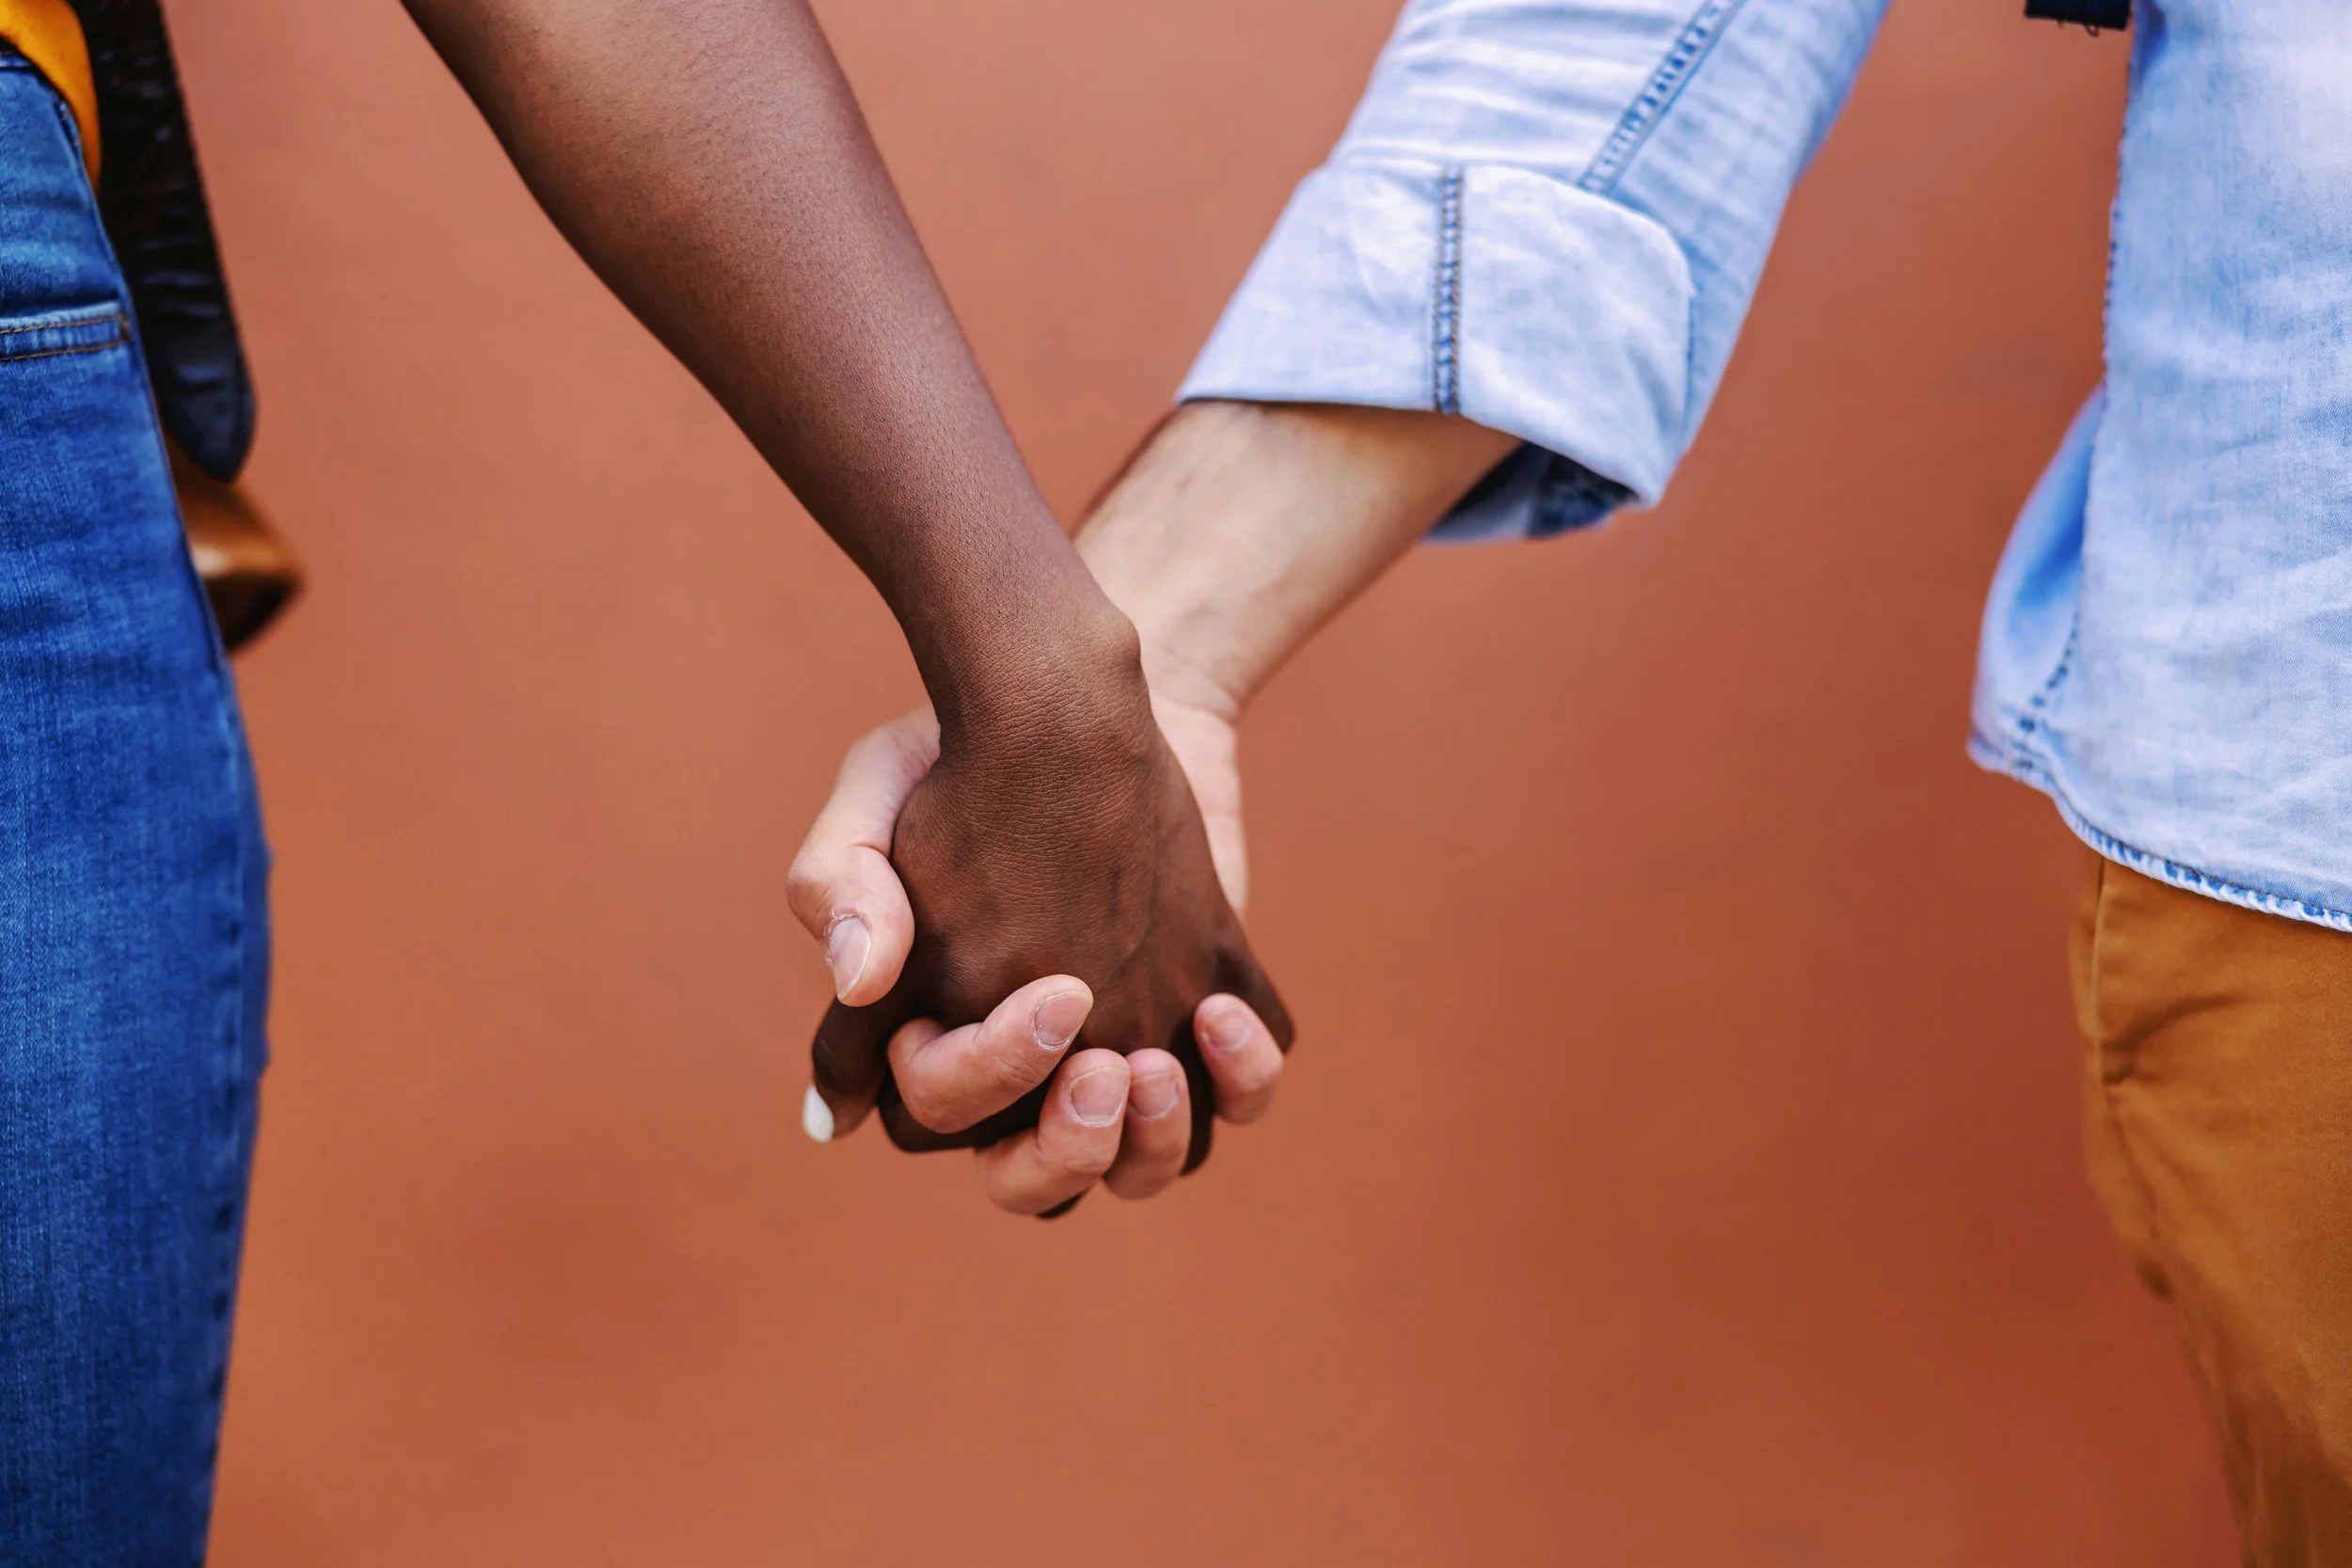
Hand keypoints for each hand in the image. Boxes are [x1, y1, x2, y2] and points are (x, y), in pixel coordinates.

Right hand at [791, 661, 1290, 1215]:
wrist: (1083, 701)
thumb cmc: (957, 752)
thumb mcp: (876, 787)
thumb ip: (841, 878)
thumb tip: (857, 984)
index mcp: (931, 1032)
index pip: (937, 1119)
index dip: (986, 1079)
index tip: (1053, 993)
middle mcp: (1026, 1066)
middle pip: (1036, 1183)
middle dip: (1068, 1152)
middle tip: (1108, 1071)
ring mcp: (1121, 1046)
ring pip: (1142, 1169)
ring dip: (1155, 1142)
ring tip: (1160, 1059)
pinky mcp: (1200, 1014)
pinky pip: (1239, 1102)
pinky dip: (1242, 1081)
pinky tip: (1223, 1009)